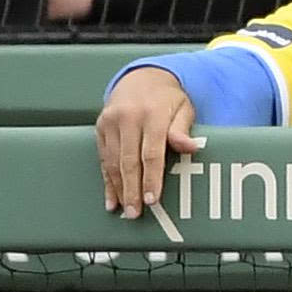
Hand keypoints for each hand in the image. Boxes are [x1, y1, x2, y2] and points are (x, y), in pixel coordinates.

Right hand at [99, 65, 202, 214]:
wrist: (141, 77)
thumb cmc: (169, 98)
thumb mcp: (184, 108)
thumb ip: (183, 130)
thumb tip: (191, 147)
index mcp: (152, 114)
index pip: (151, 153)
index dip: (151, 178)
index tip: (153, 199)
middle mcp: (127, 118)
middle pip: (129, 161)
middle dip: (132, 190)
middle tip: (135, 213)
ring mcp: (110, 122)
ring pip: (113, 162)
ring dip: (118, 188)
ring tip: (125, 210)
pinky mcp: (100, 128)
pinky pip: (103, 158)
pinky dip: (107, 180)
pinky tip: (111, 198)